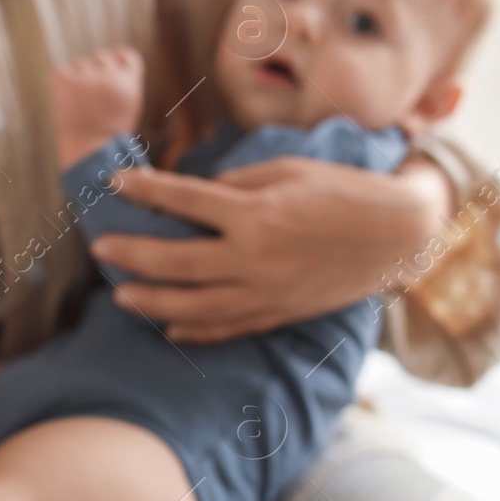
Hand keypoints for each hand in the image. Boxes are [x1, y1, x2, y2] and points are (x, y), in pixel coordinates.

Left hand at [49, 45, 145, 168]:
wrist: (88, 154)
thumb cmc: (109, 136)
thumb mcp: (129, 106)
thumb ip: (122, 82)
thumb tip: (110, 59)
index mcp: (129, 80)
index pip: (125, 54)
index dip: (117, 60)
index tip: (111, 72)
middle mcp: (109, 74)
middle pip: (101, 58)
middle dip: (96, 73)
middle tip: (92, 100)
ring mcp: (85, 75)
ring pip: (80, 65)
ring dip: (78, 80)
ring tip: (80, 106)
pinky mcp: (63, 79)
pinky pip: (61, 73)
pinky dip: (61, 85)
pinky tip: (67, 103)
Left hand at [91, 156, 446, 342]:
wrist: (397, 234)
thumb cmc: (341, 191)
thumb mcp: (287, 170)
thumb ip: (236, 183)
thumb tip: (192, 194)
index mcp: (256, 213)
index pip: (184, 201)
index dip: (145, 191)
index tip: (115, 185)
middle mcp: (254, 258)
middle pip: (176, 262)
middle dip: (132, 255)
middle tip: (101, 248)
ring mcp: (266, 292)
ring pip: (194, 306)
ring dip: (152, 301)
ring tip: (122, 296)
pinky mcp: (279, 313)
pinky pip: (228, 328)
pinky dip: (195, 330)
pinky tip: (170, 327)